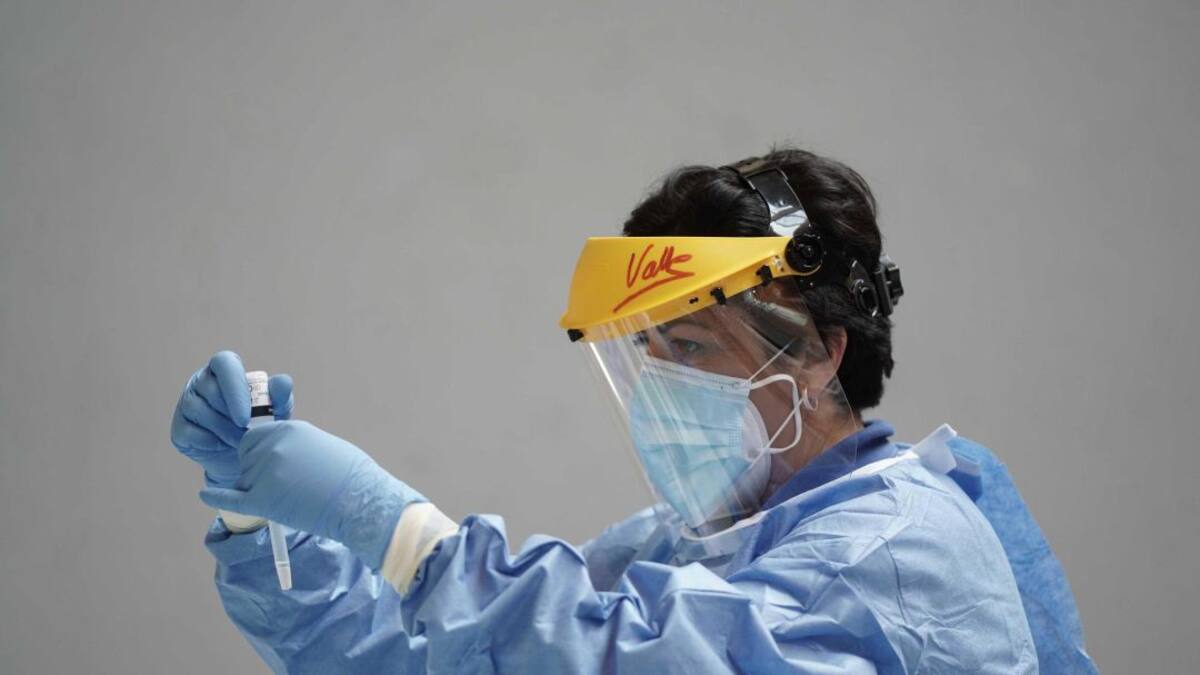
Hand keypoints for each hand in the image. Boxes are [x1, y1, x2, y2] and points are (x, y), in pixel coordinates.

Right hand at [169, 351, 293, 486]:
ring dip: (224, 431)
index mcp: (226, 368)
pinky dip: (210, 442)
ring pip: (200, 412)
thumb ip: (280, 395)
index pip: (225, 363)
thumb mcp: (277, 408)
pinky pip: (191, 432)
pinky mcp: (180, 427)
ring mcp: (187, 403)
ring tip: (240, 441)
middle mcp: (202, 380)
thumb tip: (283, 382)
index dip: (235, 389)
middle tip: (249, 433)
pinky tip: (222, 445)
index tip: (247, 417)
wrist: (245, 455)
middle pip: (211, 391)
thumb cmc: (262, 422)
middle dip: (232, 417)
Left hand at [198, 420, 425, 569]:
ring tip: (290, 497)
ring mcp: (266, 473)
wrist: (362, 502)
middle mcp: (272, 447)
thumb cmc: (351, 476)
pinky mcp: (264, 500)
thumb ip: (294, 444)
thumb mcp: (321, 445)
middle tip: (284, 483)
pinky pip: (232, 498)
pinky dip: (217, 497)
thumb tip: (278, 453)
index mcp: (288, 429)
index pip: (255, 436)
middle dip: (256, 468)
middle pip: (246, 456)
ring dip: (258, 489)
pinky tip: (204, 494)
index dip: (260, 450)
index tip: (271, 462)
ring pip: (245, 479)